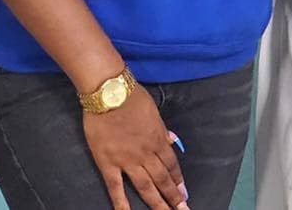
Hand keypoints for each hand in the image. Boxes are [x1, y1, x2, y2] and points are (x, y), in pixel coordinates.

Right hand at [83, 87, 187, 209]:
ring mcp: (127, 160)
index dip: (178, 179)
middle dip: (173, 196)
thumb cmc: (133, 98)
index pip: (172, 164)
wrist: (110, 94)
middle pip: (162, 179)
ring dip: (157, 203)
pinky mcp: (108, 163)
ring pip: (145, 187)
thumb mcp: (154, 111)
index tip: (184, 192)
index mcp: (158, 140)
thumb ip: (162, 130)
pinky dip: (121, 203)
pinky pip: (116, 187)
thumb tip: (173, 140)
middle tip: (182, 209)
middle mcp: (146, 154)